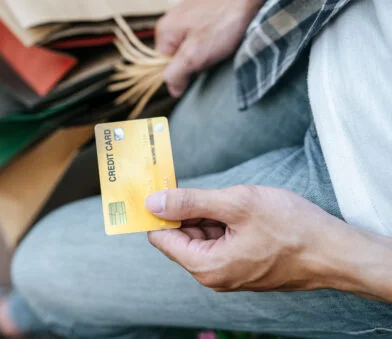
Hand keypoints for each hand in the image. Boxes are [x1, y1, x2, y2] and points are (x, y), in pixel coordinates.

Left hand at [144, 186, 391, 296]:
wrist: (336, 252)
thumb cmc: (291, 228)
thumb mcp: (236, 204)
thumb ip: (190, 202)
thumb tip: (152, 202)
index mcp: (205, 266)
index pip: (160, 237)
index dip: (157, 210)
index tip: (157, 185)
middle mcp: (212, 275)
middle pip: (180, 236)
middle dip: (184, 208)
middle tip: (194, 181)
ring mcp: (228, 272)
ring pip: (202, 236)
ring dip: (206, 212)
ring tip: (229, 197)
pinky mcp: (242, 265)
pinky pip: (220, 240)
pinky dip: (221, 221)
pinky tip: (238, 207)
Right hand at [156, 0, 262, 96]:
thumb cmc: (224, 20)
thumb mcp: (195, 56)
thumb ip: (176, 74)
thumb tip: (172, 89)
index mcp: (165, 32)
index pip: (164, 67)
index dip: (182, 74)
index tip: (198, 68)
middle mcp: (172, 21)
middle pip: (178, 57)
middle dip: (195, 62)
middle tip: (211, 55)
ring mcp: (187, 16)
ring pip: (192, 47)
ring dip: (206, 52)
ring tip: (220, 43)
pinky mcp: (203, 13)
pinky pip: (203, 36)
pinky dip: (214, 40)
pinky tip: (223, 36)